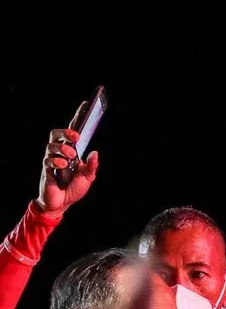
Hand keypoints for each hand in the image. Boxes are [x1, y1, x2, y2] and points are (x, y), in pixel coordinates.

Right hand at [37, 102, 98, 216]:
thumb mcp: (88, 178)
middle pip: (55, 134)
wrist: (62, 204)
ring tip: (72, 156)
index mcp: (71, 151)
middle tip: (75, 136)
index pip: (73, 131)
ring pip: (51, 145)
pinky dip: (57, 161)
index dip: (78, 117)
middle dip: (65, 131)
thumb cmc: (74, 189)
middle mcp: (60, 153)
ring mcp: (51, 160)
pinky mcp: (46, 170)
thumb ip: (92, 166)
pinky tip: (63, 165)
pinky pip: (48, 160)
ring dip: (63, 148)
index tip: (86, 104)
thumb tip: (95, 153)